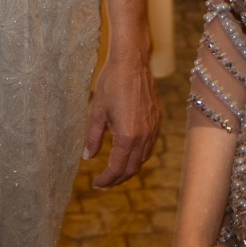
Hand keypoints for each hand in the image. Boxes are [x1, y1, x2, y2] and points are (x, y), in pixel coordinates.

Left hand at [85, 52, 159, 188]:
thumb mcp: (96, 111)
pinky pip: (150, 146)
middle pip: (132, 168)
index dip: (106, 179)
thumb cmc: (111, 84)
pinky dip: (139, 156)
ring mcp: (154, 128)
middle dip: (118, 179)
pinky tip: (128, 153)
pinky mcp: (158, 120)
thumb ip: (92, 137)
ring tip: (115, 171)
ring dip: (129, 169)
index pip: (117, 168)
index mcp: (127, 136)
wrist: (132, 62)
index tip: (96, 184)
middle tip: (104, 183)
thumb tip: (88, 157)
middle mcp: (144, 136)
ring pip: (143, 159)